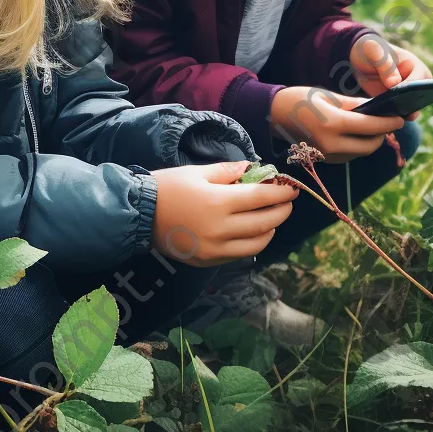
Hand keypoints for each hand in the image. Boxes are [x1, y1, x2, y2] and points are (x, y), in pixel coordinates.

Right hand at [150, 162, 297, 266]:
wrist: (141, 215)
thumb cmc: (169, 187)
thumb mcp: (199, 172)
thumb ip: (230, 171)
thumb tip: (255, 170)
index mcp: (219, 203)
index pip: (261, 198)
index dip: (280, 192)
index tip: (291, 187)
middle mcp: (220, 230)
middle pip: (264, 222)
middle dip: (282, 211)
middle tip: (288, 201)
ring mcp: (215, 249)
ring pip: (256, 244)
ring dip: (271, 229)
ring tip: (274, 217)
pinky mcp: (209, 261)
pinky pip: (240, 254)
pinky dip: (253, 242)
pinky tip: (254, 231)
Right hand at [270, 86, 404, 163]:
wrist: (273, 116)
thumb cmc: (300, 99)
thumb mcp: (328, 96)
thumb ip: (355, 104)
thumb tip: (380, 108)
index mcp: (331, 123)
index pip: (370, 126)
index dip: (389, 122)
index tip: (401, 117)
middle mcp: (330, 143)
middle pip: (370, 145)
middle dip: (383, 134)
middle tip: (390, 121)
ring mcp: (327, 155)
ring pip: (361, 152)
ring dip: (372, 141)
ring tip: (376, 126)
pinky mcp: (325, 160)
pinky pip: (350, 155)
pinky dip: (359, 146)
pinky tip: (359, 134)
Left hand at [349, 34, 432, 119]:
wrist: (358, 59)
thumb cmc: (369, 50)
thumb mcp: (374, 51)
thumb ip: (384, 65)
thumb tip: (394, 84)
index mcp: (415, 66)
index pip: (419, 82)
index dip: (410, 89)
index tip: (399, 94)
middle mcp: (414, 83)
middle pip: (418, 100)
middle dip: (409, 106)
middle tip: (400, 113)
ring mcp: (404, 95)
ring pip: (408, 111)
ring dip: (399, 115)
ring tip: (389, 118)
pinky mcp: (393, 105)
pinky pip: (394, 115)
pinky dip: (388, 118)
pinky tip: (379, 120)